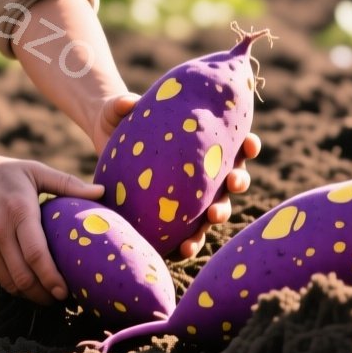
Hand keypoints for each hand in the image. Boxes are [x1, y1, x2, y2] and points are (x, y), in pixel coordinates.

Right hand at [0, 148, 104, 305]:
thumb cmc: (3, 173)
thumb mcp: (35, 170)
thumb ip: (68, 184)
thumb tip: (102, 192)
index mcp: (17, 210)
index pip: (36, 254)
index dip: (52, 278)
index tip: (67, 291)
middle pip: (23, 277)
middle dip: (44, 294)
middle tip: (62, 298)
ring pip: (10, 283)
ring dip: (30, 294)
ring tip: (48, 294)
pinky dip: (14, 283)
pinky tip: (28, 280)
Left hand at [94, 94, 260, 260]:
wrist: (102, 148)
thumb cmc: (117, 121)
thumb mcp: (117, 111)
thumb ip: (121, 105)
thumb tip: (129, 103)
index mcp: (201, 143)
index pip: (233, 143)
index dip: (247, 145)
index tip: (249, 144)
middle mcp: (203, 171)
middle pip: (231, 178)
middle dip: (238, 181)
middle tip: (233, 182)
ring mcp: (190, 196)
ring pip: (215, 209)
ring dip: (220, 214)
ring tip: (212, 217)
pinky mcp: (172, 217)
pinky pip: (186, 234)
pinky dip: (189, 243)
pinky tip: (183, 250)